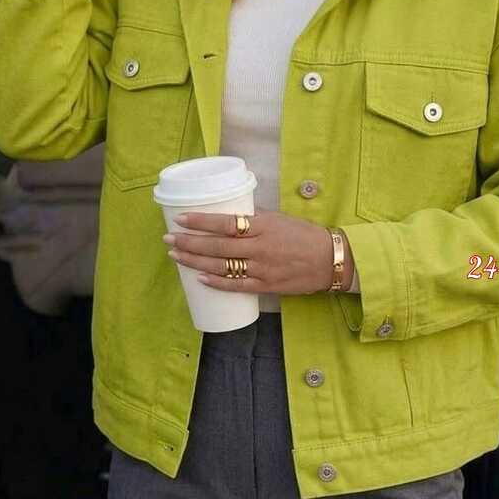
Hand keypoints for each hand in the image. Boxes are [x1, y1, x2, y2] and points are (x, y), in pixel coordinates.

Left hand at [162, 207, 354, 294]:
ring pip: (221, 266)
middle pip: (216, 246)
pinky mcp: (266, 286)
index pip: (225, 223)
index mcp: (262, 226)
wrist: (329, 260)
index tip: (181, 219)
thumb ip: (255, 217)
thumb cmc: (304, 235)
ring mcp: (261, 269)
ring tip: (176, 256)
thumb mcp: (279, 218)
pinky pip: (236, 285)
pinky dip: (217, 283)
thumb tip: (230, 212)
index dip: (200, 222)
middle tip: (168, 240)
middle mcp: (259, 248)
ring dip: (196, 262)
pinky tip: (200, 279)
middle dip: (189, 243)